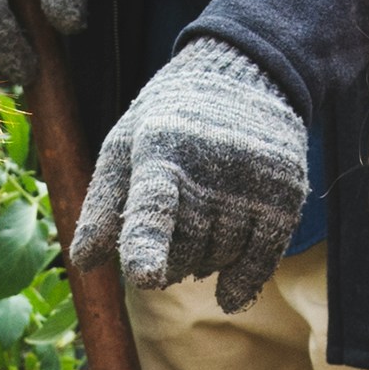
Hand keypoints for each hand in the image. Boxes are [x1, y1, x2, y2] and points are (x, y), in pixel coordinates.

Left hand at [66, 39, 307, 311]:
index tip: (146, 276)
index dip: (147, 243)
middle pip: (184, 250)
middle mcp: (211, 165)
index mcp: (160, 150)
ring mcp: (252, 182)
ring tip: (201, 222)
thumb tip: (83, 263)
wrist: (244, 76)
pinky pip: (261, 262)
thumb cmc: (167, 122)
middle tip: (172, 228)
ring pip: (219, 258)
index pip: (153, 205)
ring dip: (203, 260)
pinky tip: (226, 292)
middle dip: (171, 258)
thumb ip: (102, 205)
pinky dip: (240, 282)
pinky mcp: (285, 195)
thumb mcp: (124, 147)